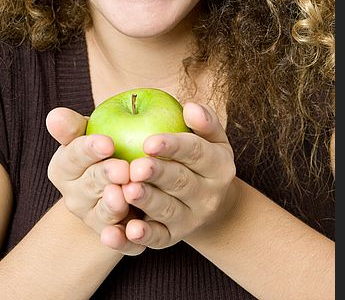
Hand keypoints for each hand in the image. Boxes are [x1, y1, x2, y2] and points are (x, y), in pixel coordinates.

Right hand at [46, 108, 144, 254]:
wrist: (123, 183)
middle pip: (90, 185)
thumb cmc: (107, 147)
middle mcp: (75, 197)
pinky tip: (133, 231)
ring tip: (125, 196)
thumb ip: (73, 126)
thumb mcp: (90, 131)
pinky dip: (124, 239)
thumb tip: (54, 116)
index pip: (73, 157)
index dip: (88, 149)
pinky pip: (120, 242)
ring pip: (104, 214)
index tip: (107, 142)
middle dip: (105, 176)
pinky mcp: (117, 239)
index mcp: (64, 168)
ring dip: (113, 206)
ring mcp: (94, 220)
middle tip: (122, 168)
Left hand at [109, 103, 235, 249]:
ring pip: (167, 210)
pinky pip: (157, 238)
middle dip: (158, 174)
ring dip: (147, 201)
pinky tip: (125, 230)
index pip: (196, 152)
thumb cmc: (202, 158)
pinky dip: (142, 236)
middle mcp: (209, 195)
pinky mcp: (173, 238)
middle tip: (136, 167)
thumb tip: (191, 107)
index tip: (149, 141)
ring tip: (127, 191)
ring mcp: (192, 218)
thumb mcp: (211, 138)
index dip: (173, 146)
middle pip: (181, 182)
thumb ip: (204, 121)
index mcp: (219, 165)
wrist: (209, 202)